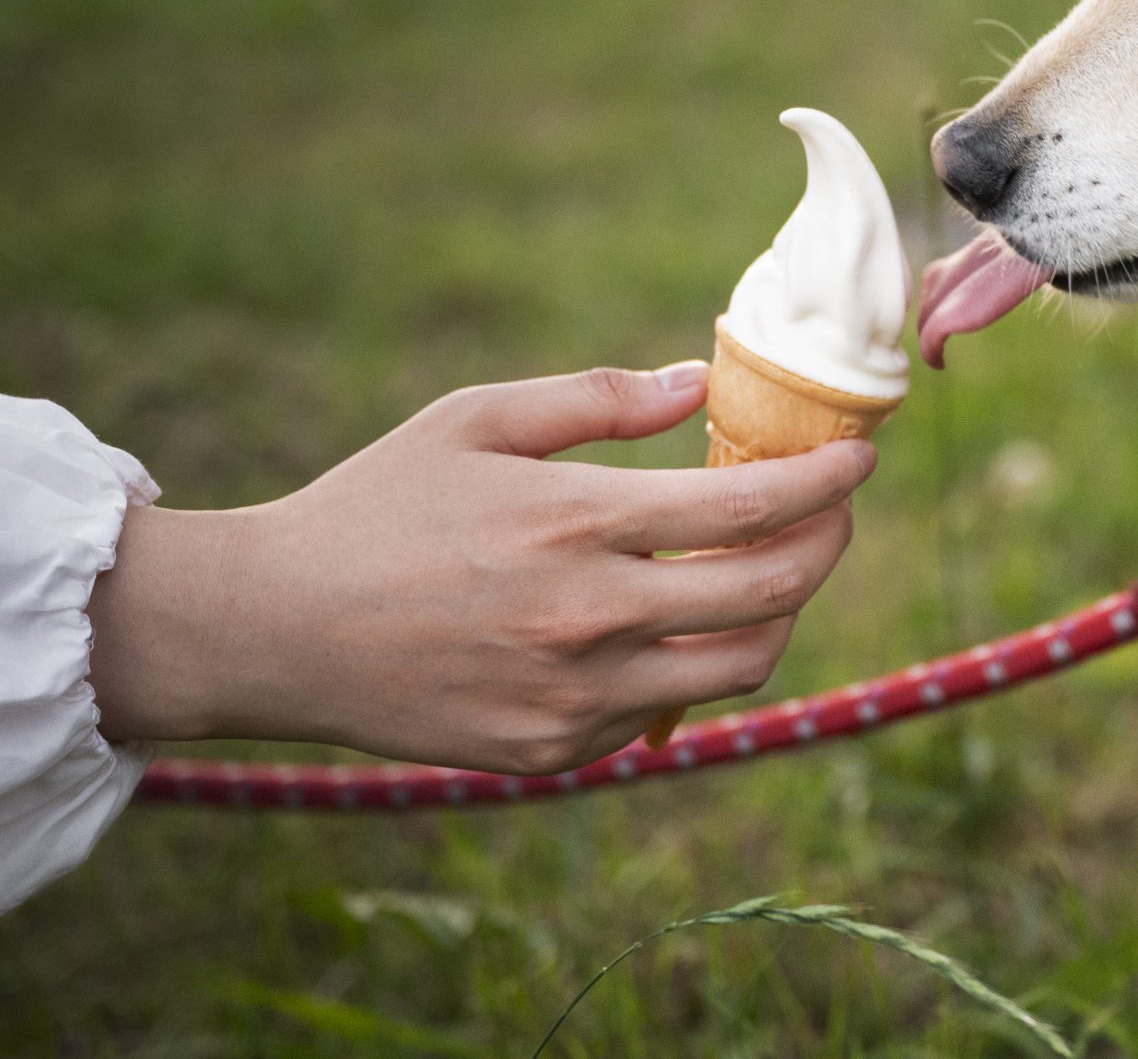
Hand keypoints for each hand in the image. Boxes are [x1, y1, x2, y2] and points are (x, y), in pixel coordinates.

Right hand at [86, 362, 872, 773]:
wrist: (277, 630)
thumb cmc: (379, 506)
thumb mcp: (478, 419)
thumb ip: (599, 399)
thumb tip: (702, 384)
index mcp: (576, 523)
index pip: (753, 508)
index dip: (827, 482)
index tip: (859, 459)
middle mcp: (590, 619)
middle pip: (773, 594)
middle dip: (829, 545)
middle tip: (836, 513)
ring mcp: (576, 698)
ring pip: (741, 666)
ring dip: (781, 614)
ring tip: (773, 567)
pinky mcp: (555, 753)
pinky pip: (667, 713)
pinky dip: (697, 665)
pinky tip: (682, 620)